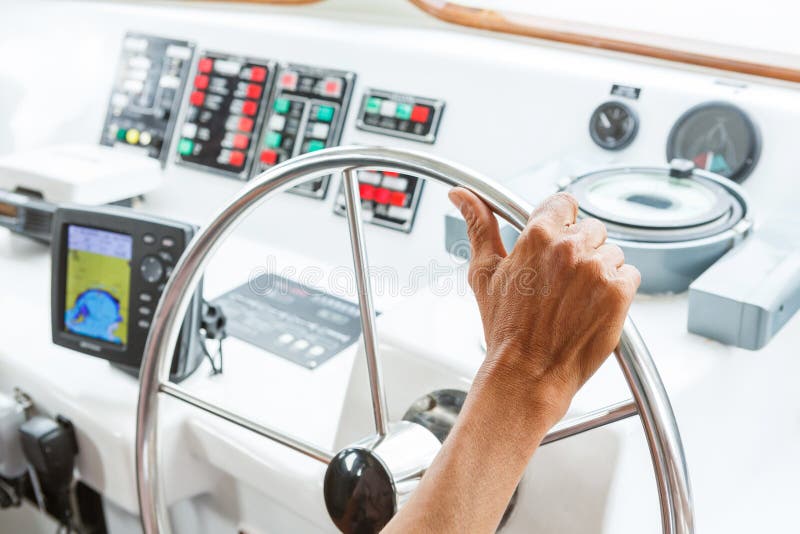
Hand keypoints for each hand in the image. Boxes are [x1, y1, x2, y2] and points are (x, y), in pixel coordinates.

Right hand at [449, 188, 640, 432]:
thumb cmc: (505, 329)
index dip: (561, 223)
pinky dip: (617, 290)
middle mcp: (569, 248)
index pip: (564, 204)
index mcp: (537, 236)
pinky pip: (629, 274)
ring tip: (576, 300)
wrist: (527, 374)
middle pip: (591, 229)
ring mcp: (596, 269)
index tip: (557, 242)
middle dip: (580, 251)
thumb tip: (462, 195)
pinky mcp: (618, 292)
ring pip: (612, 252)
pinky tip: (593, 308)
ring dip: (600, 272)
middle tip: (562, 283)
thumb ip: (478, 226)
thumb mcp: (484, 273)